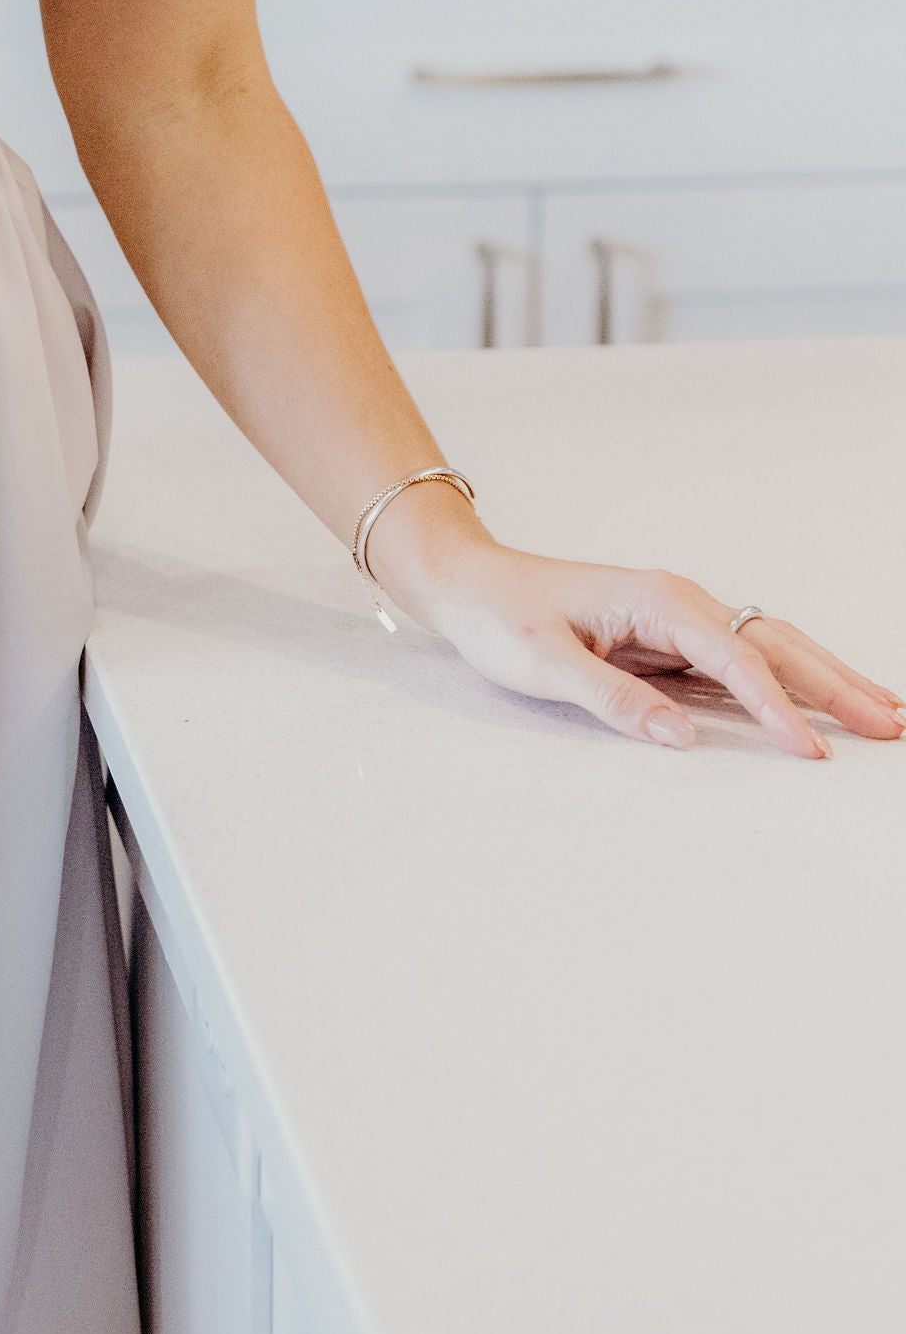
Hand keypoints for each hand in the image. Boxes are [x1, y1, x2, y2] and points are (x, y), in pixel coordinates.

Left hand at [373, 497, 905, 758]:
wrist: (469, 582)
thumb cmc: (500, 614)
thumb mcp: (544, 663)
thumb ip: (614, 699)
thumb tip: (682, 737)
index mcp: (658, 600)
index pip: (736, 659)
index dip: (775, 708)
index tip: (809, 752)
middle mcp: (681, 602)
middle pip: (776, 644)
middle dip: (834, 685)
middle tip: (891, 724)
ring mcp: (680, 620)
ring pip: (769, 650)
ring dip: (826, 680)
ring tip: (883, 712)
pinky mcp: (670, 640)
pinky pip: (742, 663)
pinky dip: (787, 683)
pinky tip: (815, 704)